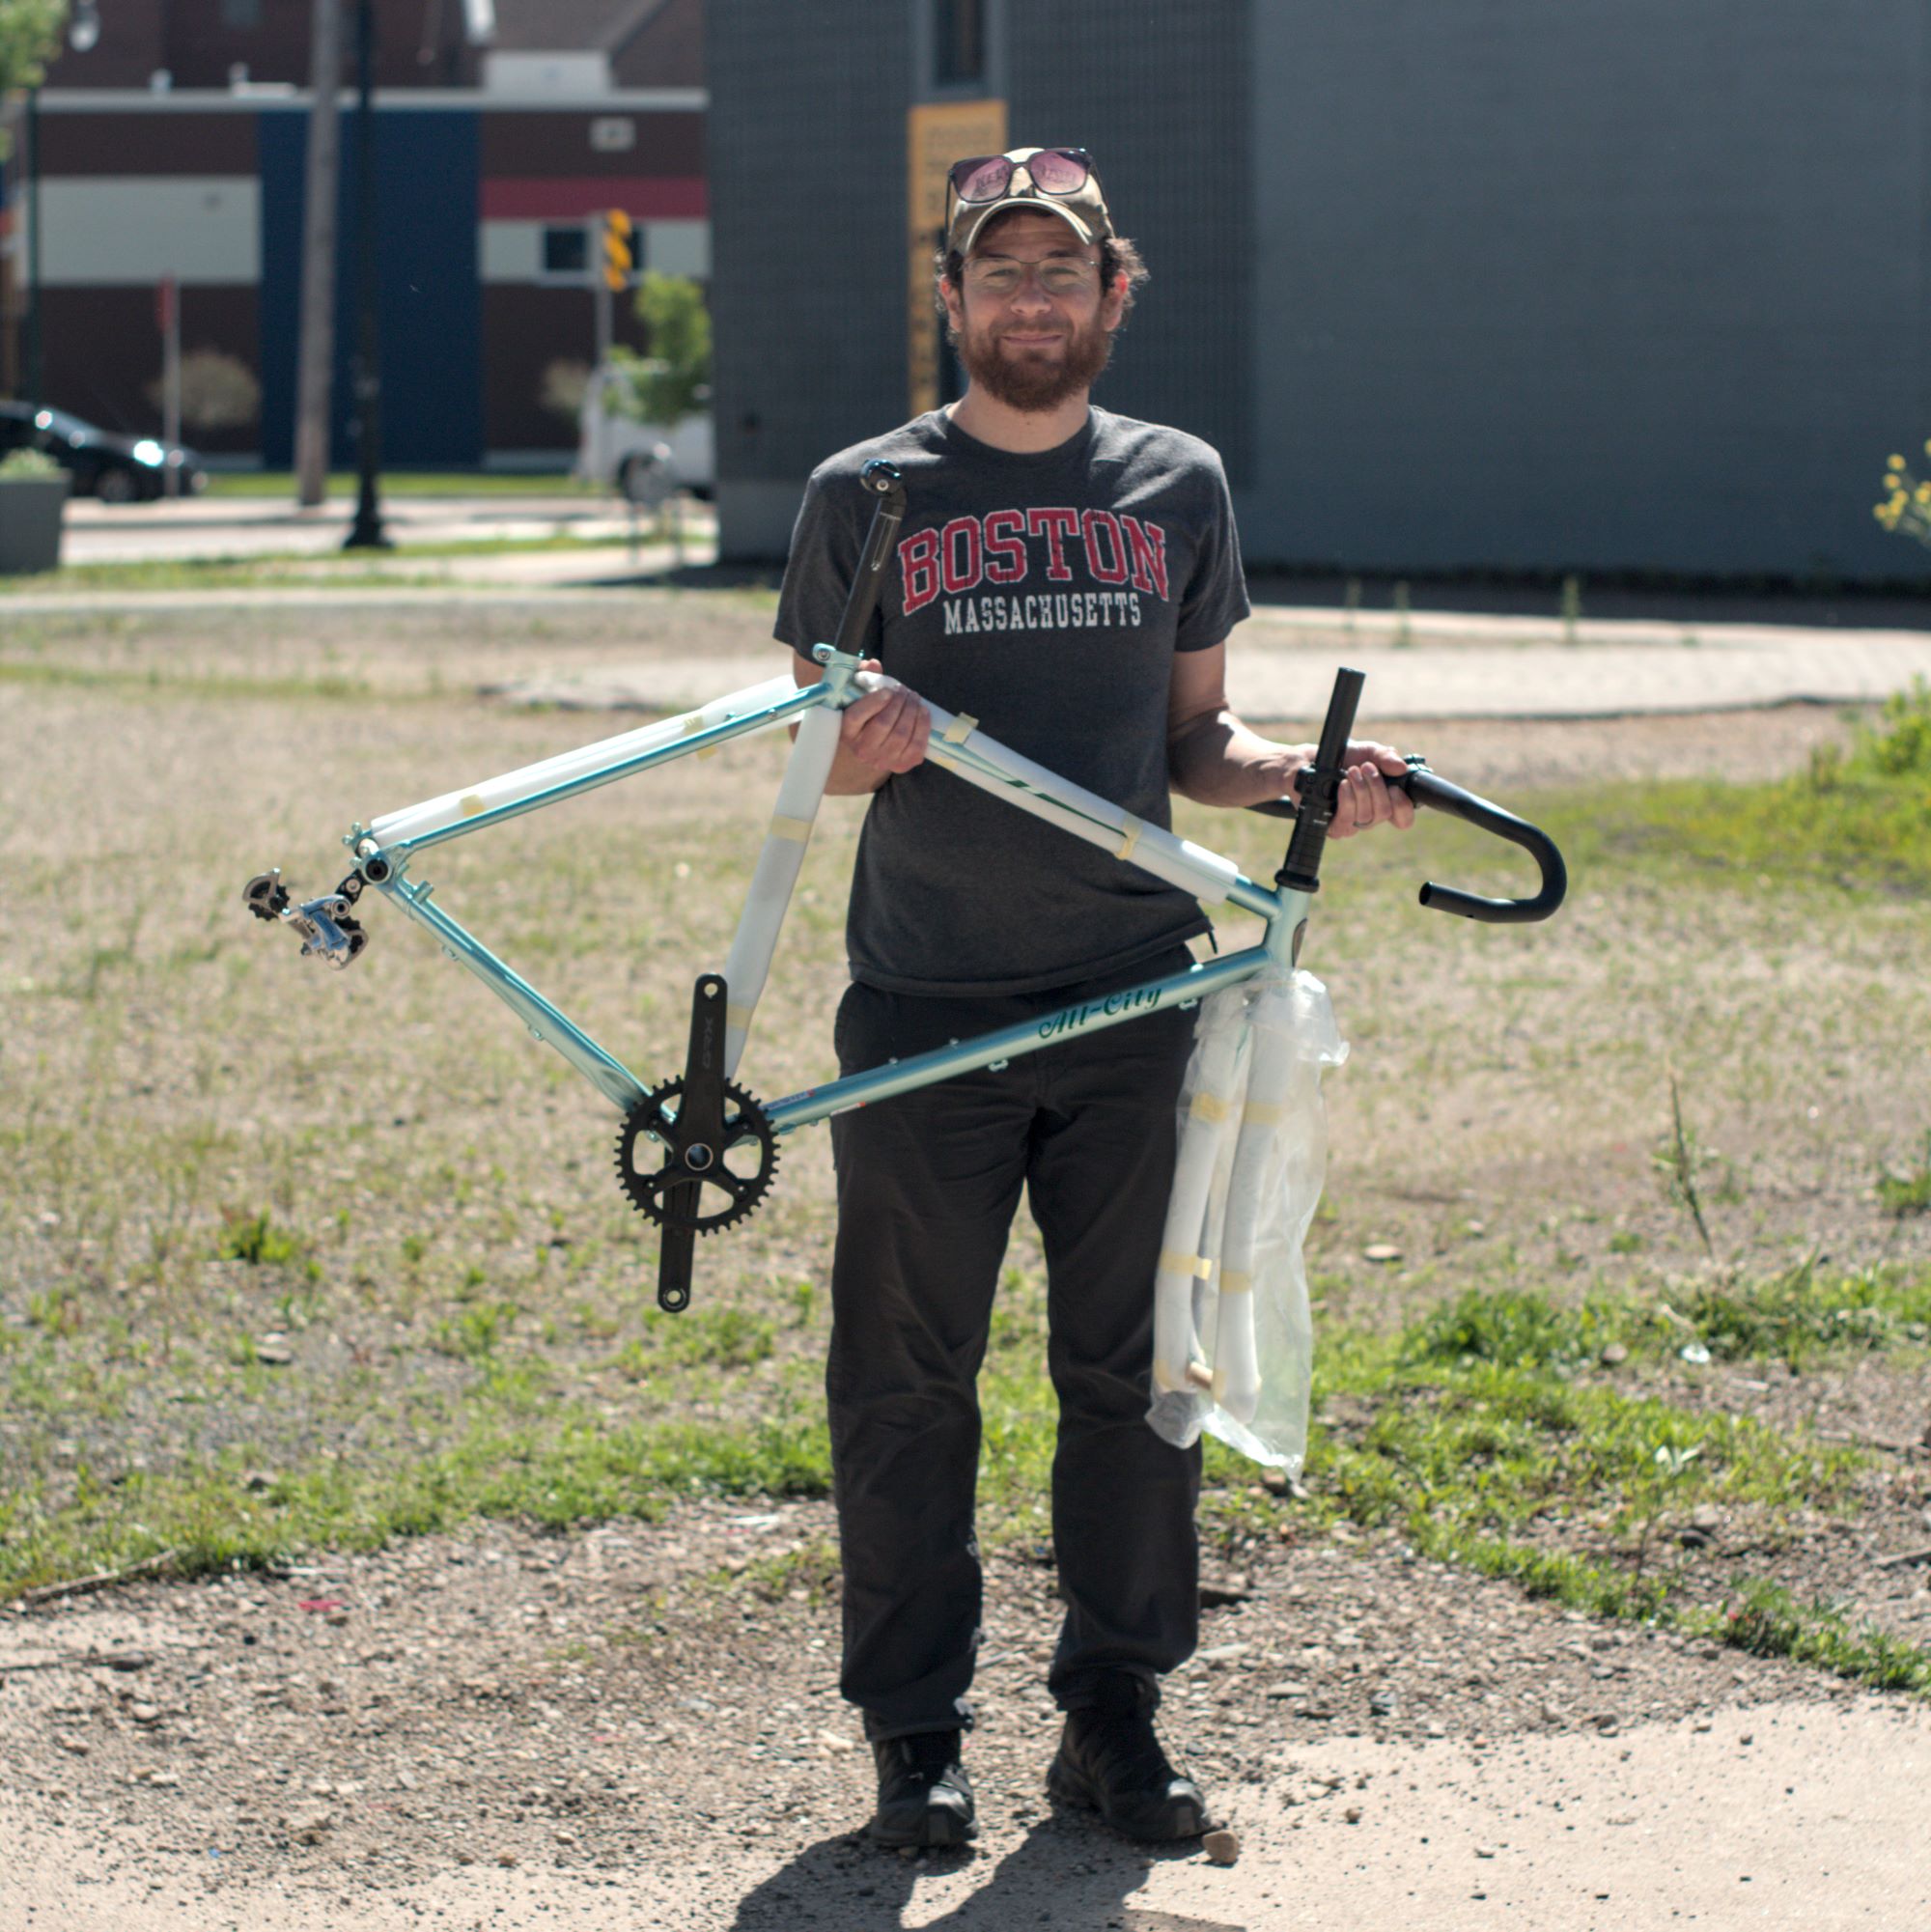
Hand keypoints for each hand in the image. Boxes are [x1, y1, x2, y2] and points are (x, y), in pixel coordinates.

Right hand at [840, 660, 929, 774]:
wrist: (879, 742)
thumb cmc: (869, 714)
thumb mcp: (861, 693)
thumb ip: (864, 676)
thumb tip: (873, 664)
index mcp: (846, 731)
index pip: (855, 717)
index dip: (874, 701)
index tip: (888, 690)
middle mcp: (862, 750)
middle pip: (883, 724)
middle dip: (899, 703)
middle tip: (905, 691)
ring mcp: (882, 761)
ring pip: (901, 734)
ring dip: (912, 711)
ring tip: (914, 698)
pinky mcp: (902, 766)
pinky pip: (916, 746)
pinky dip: (923, 726)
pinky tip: (922, 711)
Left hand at [1324, 740, 1415, 837]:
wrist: (1313, 760)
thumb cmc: (1344, 758)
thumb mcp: (1368, 751)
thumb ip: (1386, 757)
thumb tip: (1401, 768)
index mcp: (1384, 801)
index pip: (1403, 819)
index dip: (1403, 808)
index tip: (1395, 789)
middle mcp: (1370, 815)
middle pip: (1385, 813)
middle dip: (1377, 787)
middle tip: (1366, 768)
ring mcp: (1353, 824)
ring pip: (1367, 816)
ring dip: (1360, 789)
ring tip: (1351, 772)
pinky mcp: (1334, 827)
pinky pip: (1347, 820)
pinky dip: (1347, 799)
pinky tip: (1343, 785)